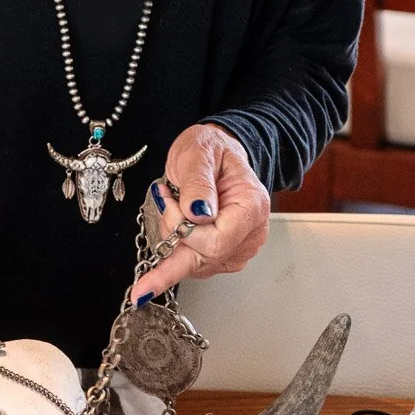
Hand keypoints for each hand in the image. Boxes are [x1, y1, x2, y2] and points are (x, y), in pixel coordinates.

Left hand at [130, 124, 269, 302]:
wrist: (214, 151)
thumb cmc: (210, 149)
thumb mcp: (197, 154)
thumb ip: (197, 183)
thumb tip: (197, 213)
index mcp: (251, 205)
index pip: (216, 242)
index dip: (185, 231)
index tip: (166, 203)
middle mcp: (251, 231)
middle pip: (206, 259)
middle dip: (175, 237)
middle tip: (162, 204)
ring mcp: (240, 246)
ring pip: (197, 265)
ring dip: (175, 241)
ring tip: (173, 206)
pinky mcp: (227, 254)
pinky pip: (196, 264)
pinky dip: (180, 246)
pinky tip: (179, 222)